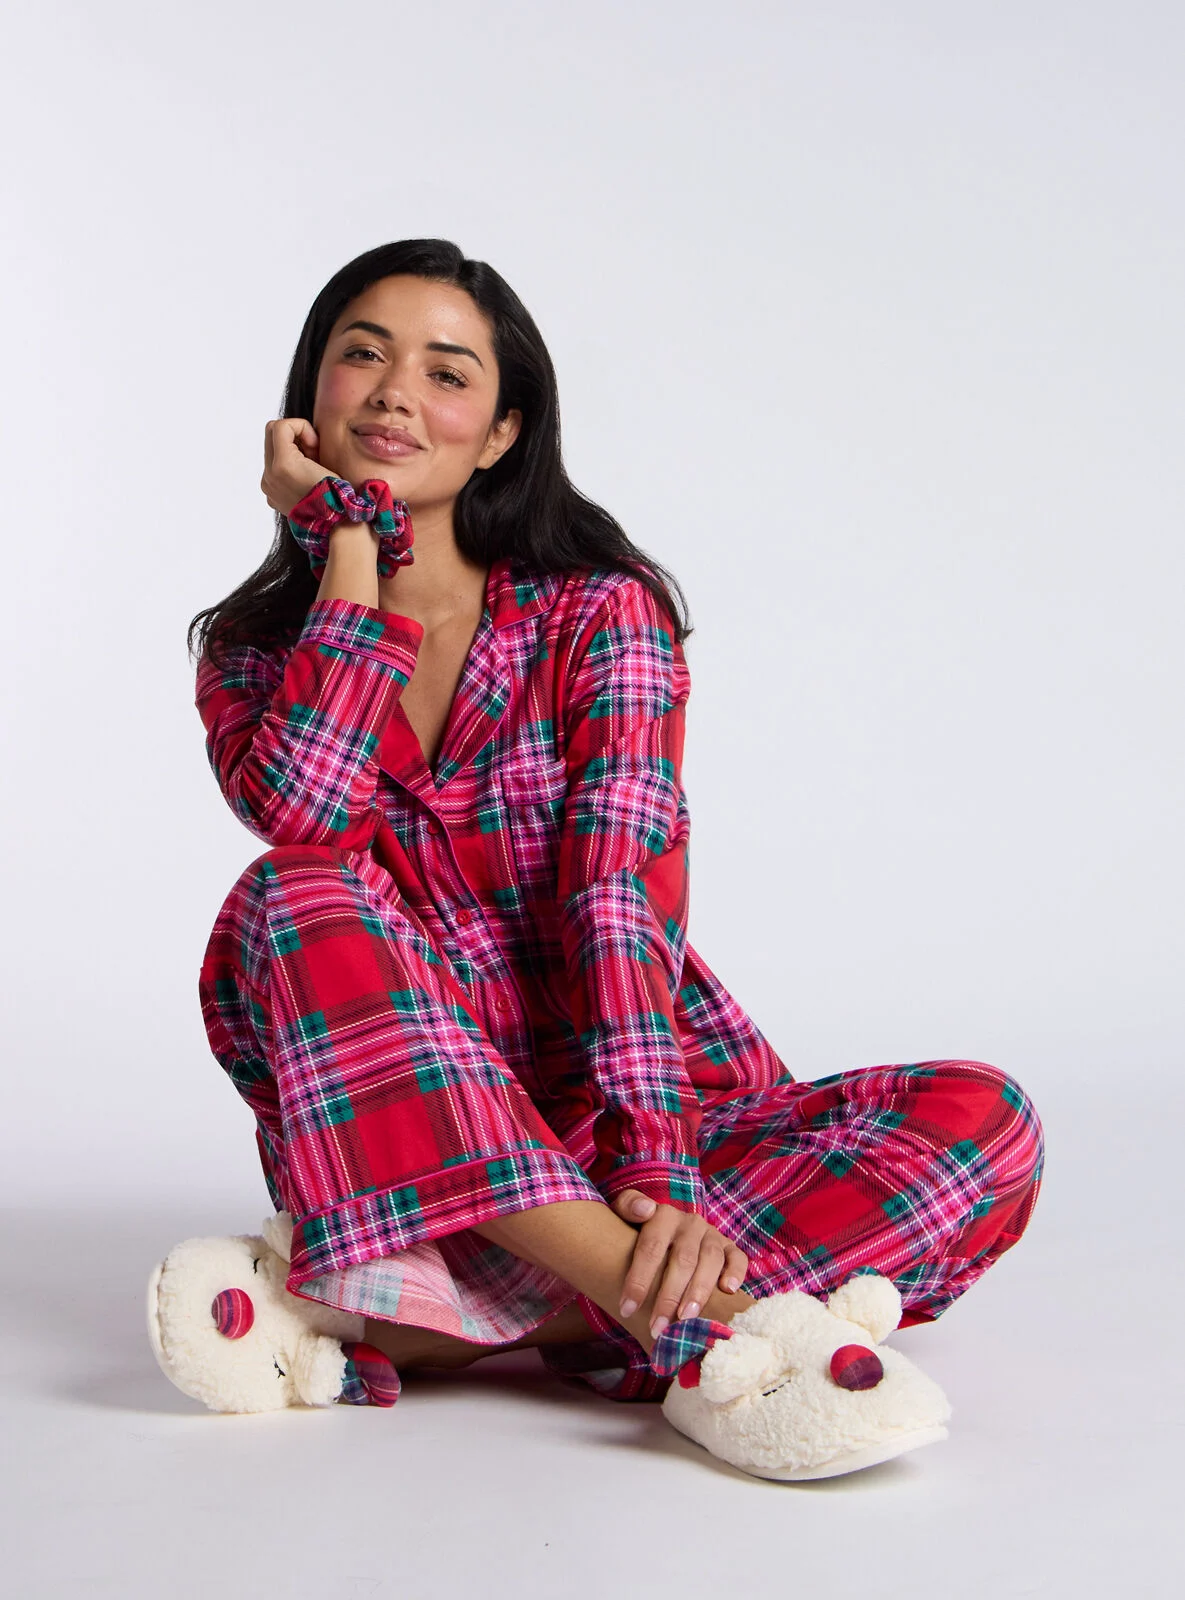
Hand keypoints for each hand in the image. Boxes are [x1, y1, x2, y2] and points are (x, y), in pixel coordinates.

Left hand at [261, 417, 337, 516]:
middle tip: (311, 452)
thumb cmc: (337, 492)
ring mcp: (269, 486)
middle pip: (271, 434)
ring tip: (309, 468)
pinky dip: (287, 468)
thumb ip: (305, 441)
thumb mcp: (326, 459)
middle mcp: (270, 475)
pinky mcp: (271, 495)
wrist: (335, 525)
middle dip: (293, 437)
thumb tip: (299, 434)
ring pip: (272, 452)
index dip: (302, 428)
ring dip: (290, 452)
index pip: (282, 426)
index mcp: (283, 464)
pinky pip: (273, 470)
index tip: (316, 445)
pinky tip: (303, 480)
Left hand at [610, 1188, 748, 1335]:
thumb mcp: (624, 1214)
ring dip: (699, 1291)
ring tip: (686, 1318)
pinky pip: (738, 1258)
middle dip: (669, 1296)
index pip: (651, 1248)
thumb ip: (627, 1206)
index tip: (627, 1309)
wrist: (666, 1230)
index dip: (639, 1280)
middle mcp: (690, 1223)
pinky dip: (736, 1273)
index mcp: (664, 1216)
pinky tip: (728, 1291)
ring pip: (710, 1261)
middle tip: (657, 1326)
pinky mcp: (729, 1247)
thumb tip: (645, 1210)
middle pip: (682, 1260)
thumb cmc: (639, 1232)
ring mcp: (712, 1235)